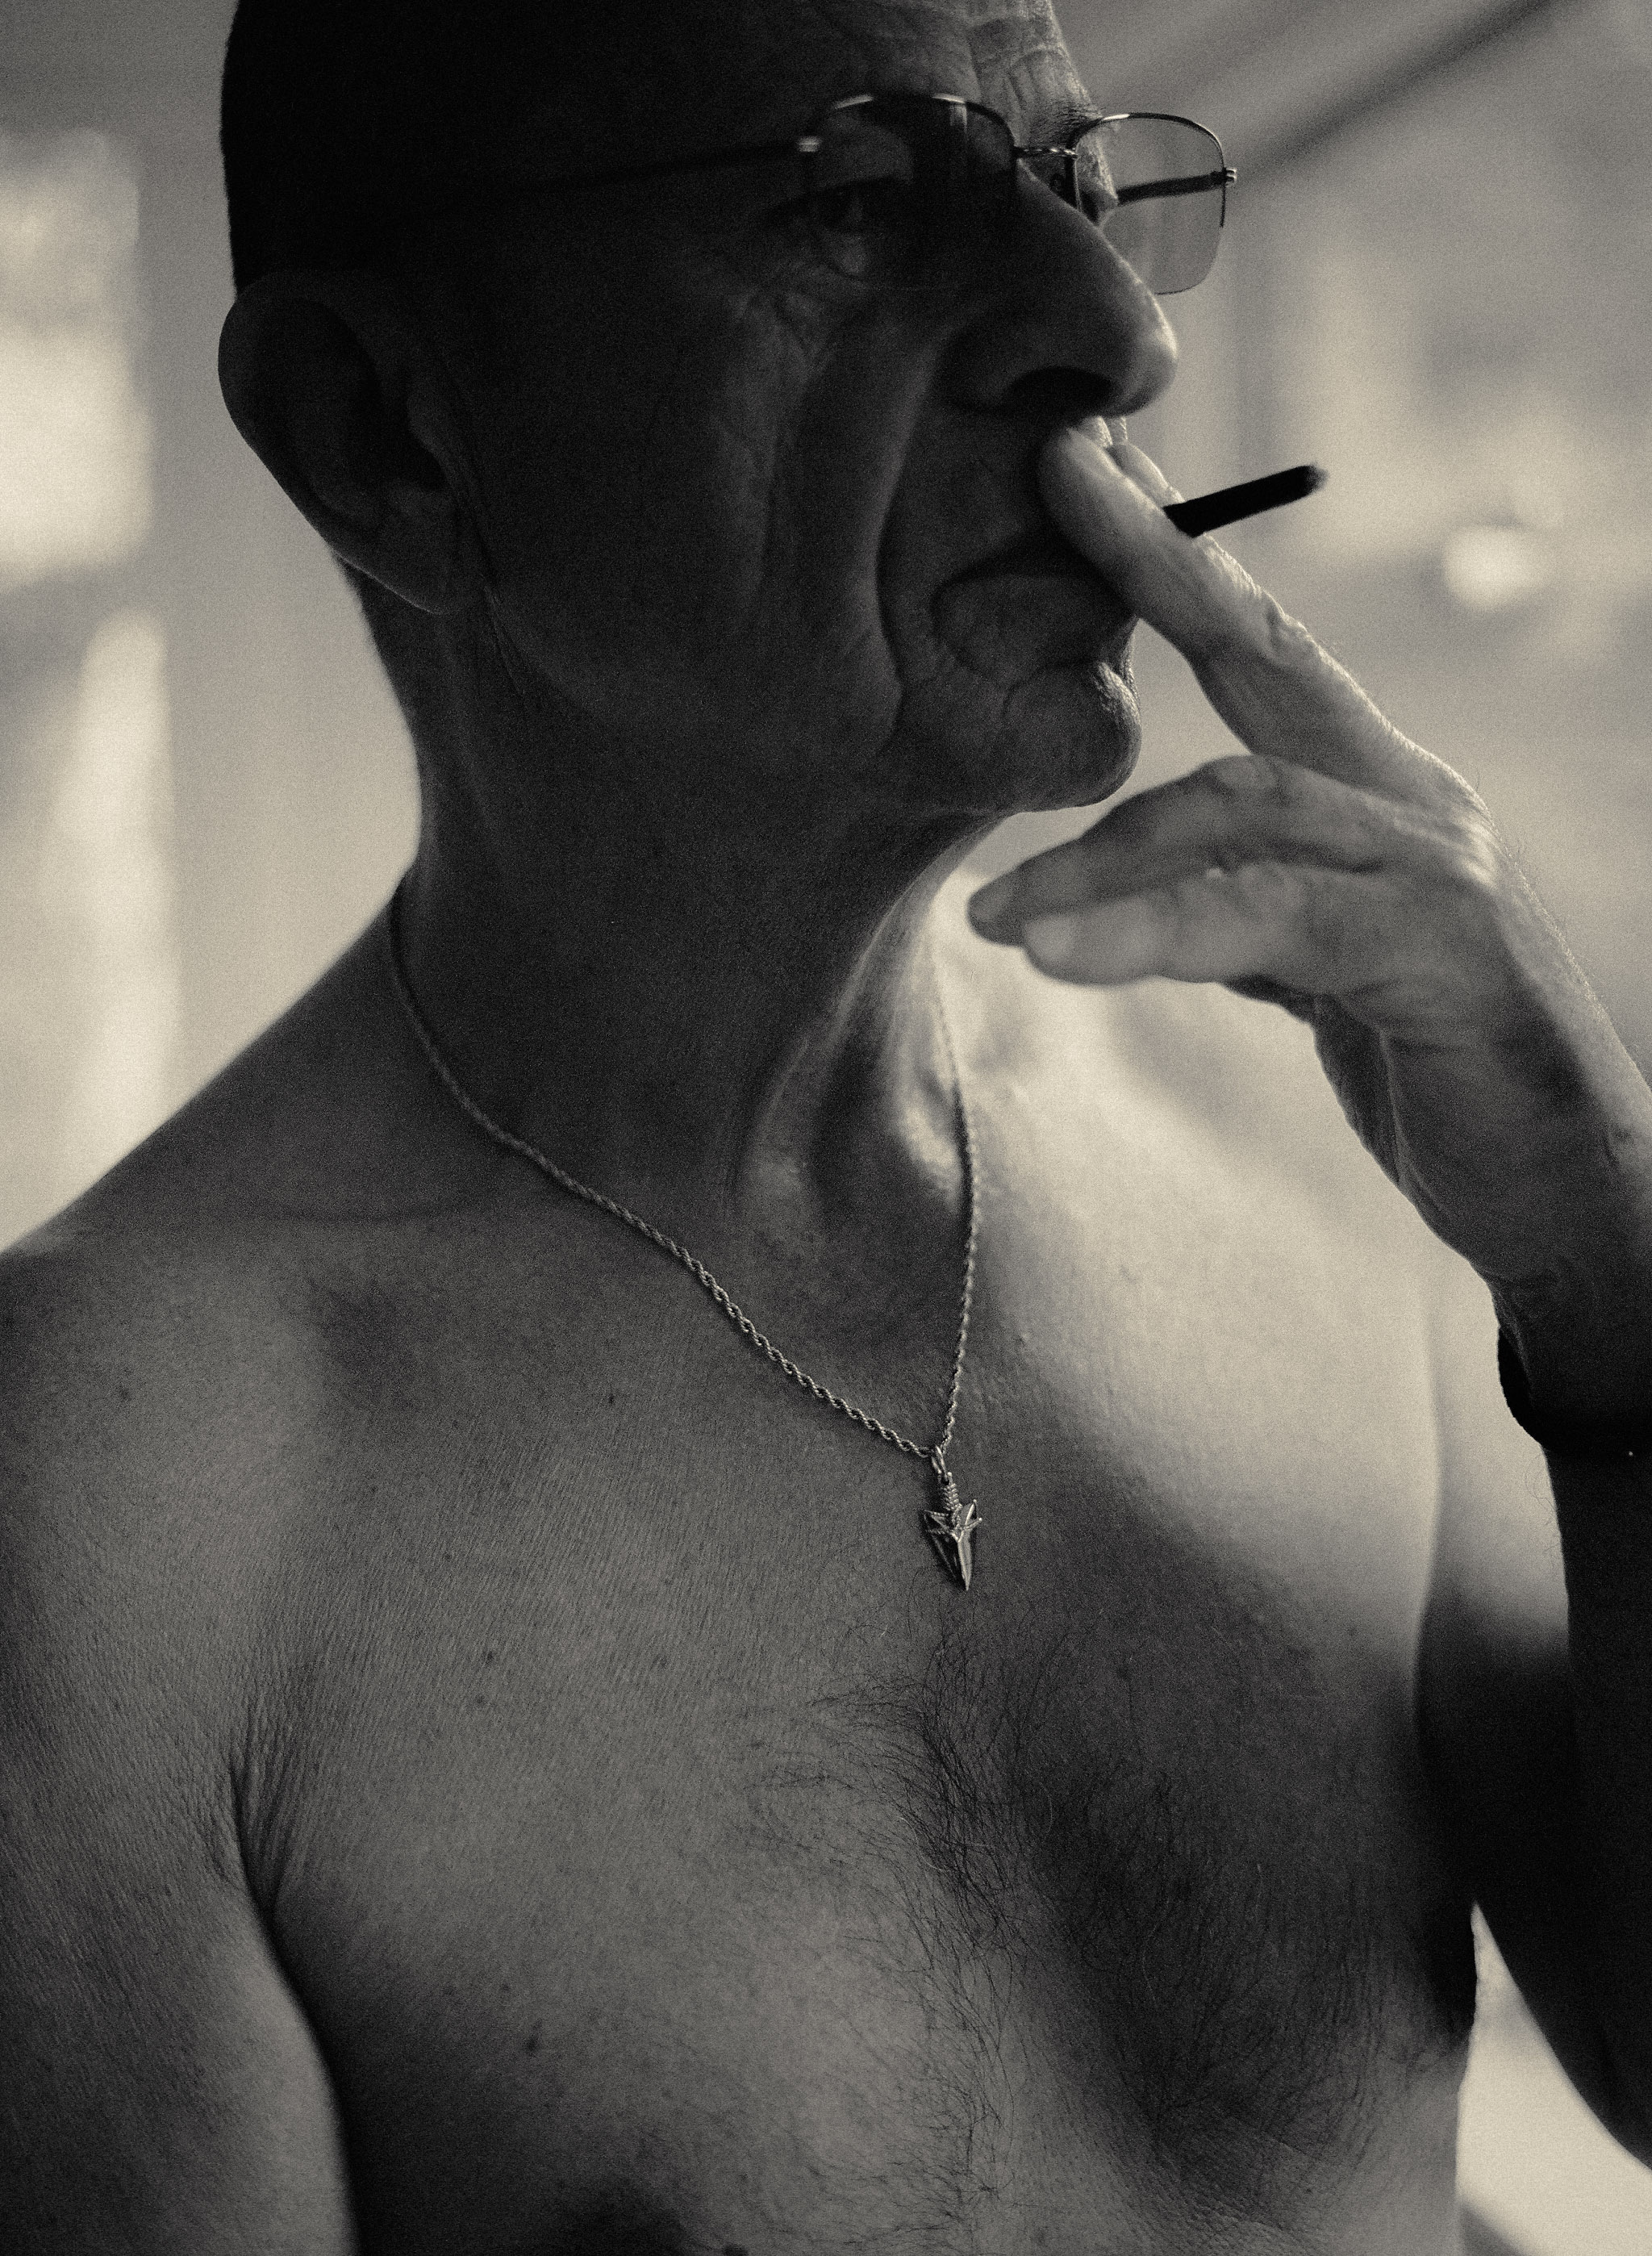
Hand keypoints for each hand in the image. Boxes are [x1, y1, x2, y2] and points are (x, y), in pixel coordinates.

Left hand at [968, 428, 1651, 1424]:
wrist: (1566, 1192)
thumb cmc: (1441, 1074)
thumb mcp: (1327, 979)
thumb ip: (1258, 914)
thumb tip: (1159, 897)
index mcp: (1381, 800)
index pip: (1270, 654)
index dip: (1179, 558)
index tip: (1087, 468)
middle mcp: (1414, 806)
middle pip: (1268, 667)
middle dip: (1152, 570)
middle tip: (1044, 492)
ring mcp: (1434, 869)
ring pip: (1240, 810)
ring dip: (1098, 855)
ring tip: (992, 916)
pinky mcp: (1434, 952)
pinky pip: (1267, 920)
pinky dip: (1150, 933)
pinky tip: (1057, 956)